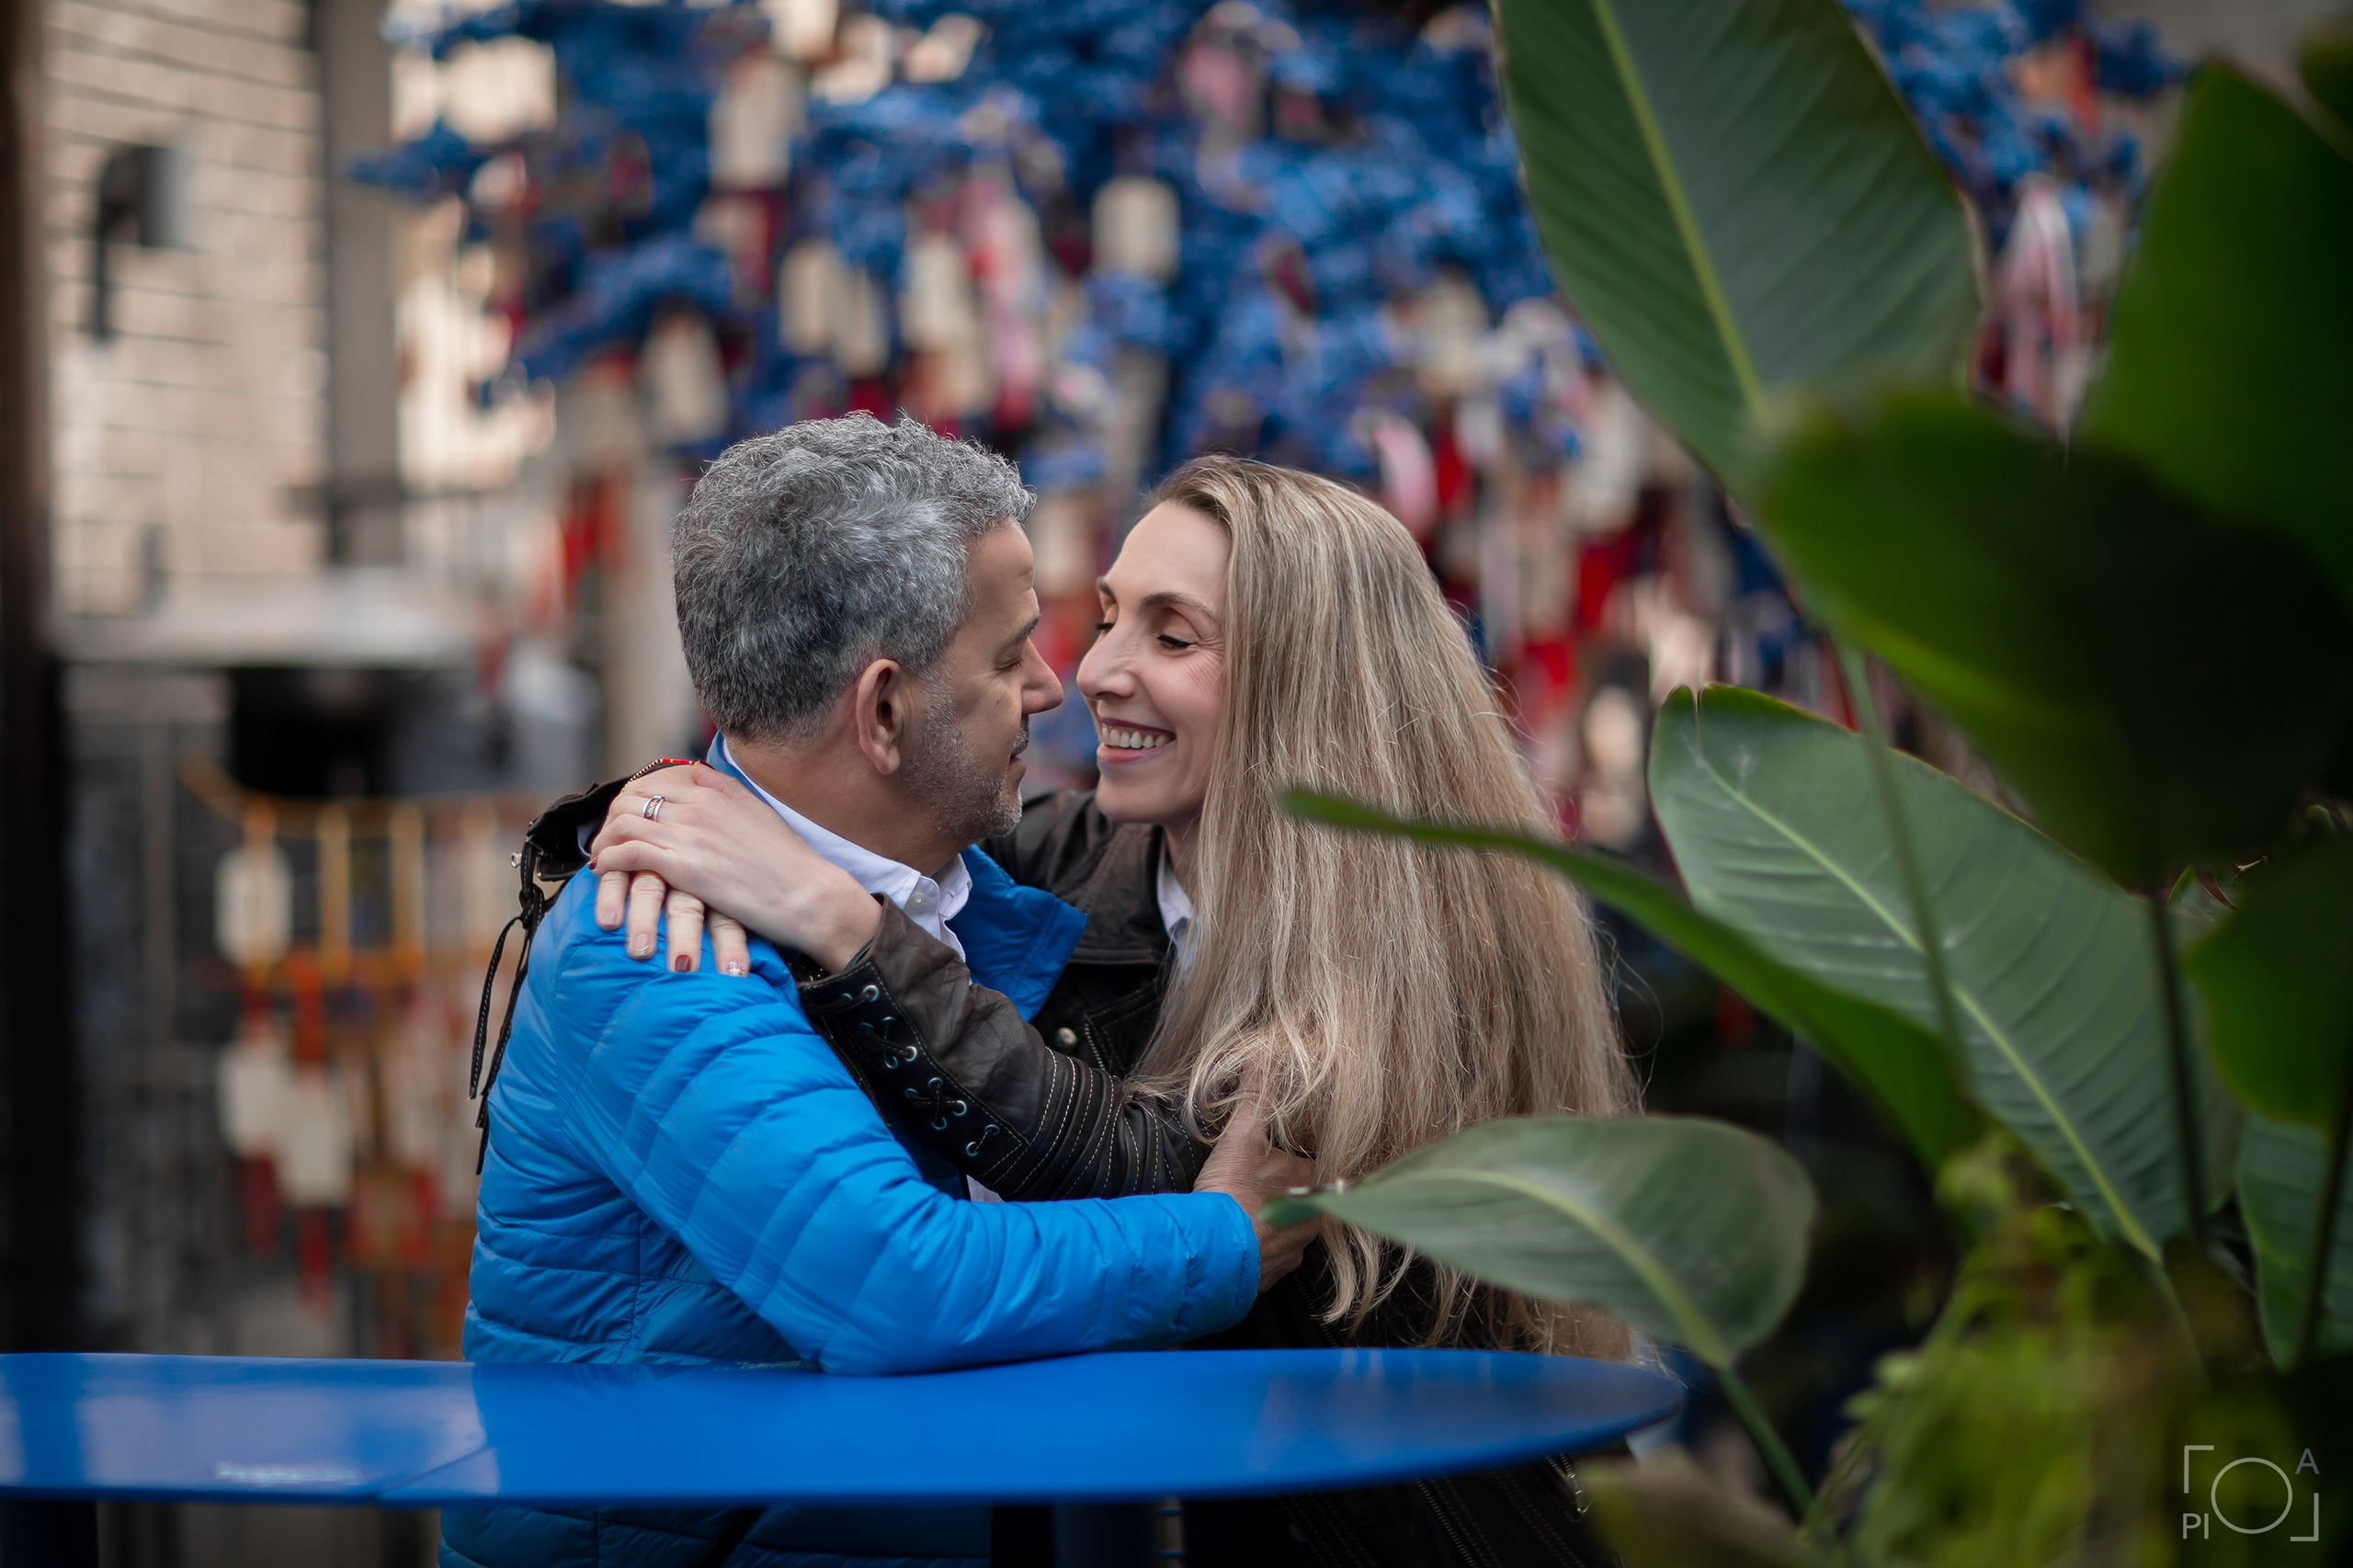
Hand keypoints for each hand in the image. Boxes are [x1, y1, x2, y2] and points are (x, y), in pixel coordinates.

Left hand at [590, 763, 880, 974]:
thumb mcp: (756, 812)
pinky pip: (627, 852)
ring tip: (602, 859)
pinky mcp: (683, 865)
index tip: (625, 819)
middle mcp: (696, 805)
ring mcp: (688, 833)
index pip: (652, 782)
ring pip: (622, 823)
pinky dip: (609, 860)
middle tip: (607, 841)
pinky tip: (606, 871)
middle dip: (610, 818)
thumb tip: (696, 773)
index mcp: (714, 790)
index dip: (630, 800)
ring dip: (604, 841)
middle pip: (630, 798)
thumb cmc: (787, 861)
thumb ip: (723, 791)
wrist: (806, 892)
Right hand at [1195, 1087, 1318, 1294]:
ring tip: (1246, 1212)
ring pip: (1288, 1232)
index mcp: (1311, 1186)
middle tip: (1260, 1185)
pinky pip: (1269, 1258)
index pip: (1318, 1169)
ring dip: (1270, 1223)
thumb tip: (1266, 1055)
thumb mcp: (1242, 1134)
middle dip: (1285, 1195)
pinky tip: (1237, 1238)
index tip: (1283, 1160)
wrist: (1210, 1249)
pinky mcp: (1271, 1275)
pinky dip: (1255, 1249)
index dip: (1299, 1163)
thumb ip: (1257, 1094)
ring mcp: (1291, 1252)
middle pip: (1304, 1202)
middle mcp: (1309, 1222)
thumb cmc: (1231, 1192)